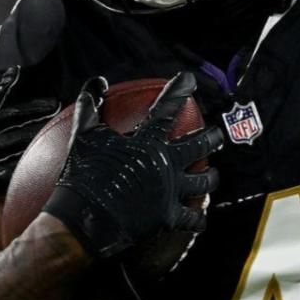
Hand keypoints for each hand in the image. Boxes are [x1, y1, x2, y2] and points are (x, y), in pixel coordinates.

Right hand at [41, 73, 222, 259]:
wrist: (85, 220)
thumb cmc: (83, 176)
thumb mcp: (84, 136)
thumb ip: (90, 107)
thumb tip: (96, 83)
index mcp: (149, 142)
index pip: (168, 109)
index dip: (180, 90)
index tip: (190, 80)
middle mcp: (167, 164)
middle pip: (200, 145)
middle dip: (212, 137)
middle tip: (216, 135)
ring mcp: (171, 192)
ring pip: (204, 182)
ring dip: (211, 177)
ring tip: (213, 175)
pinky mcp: (169, 217)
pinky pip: (192, 218)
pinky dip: (197, 218)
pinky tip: (200, 218)